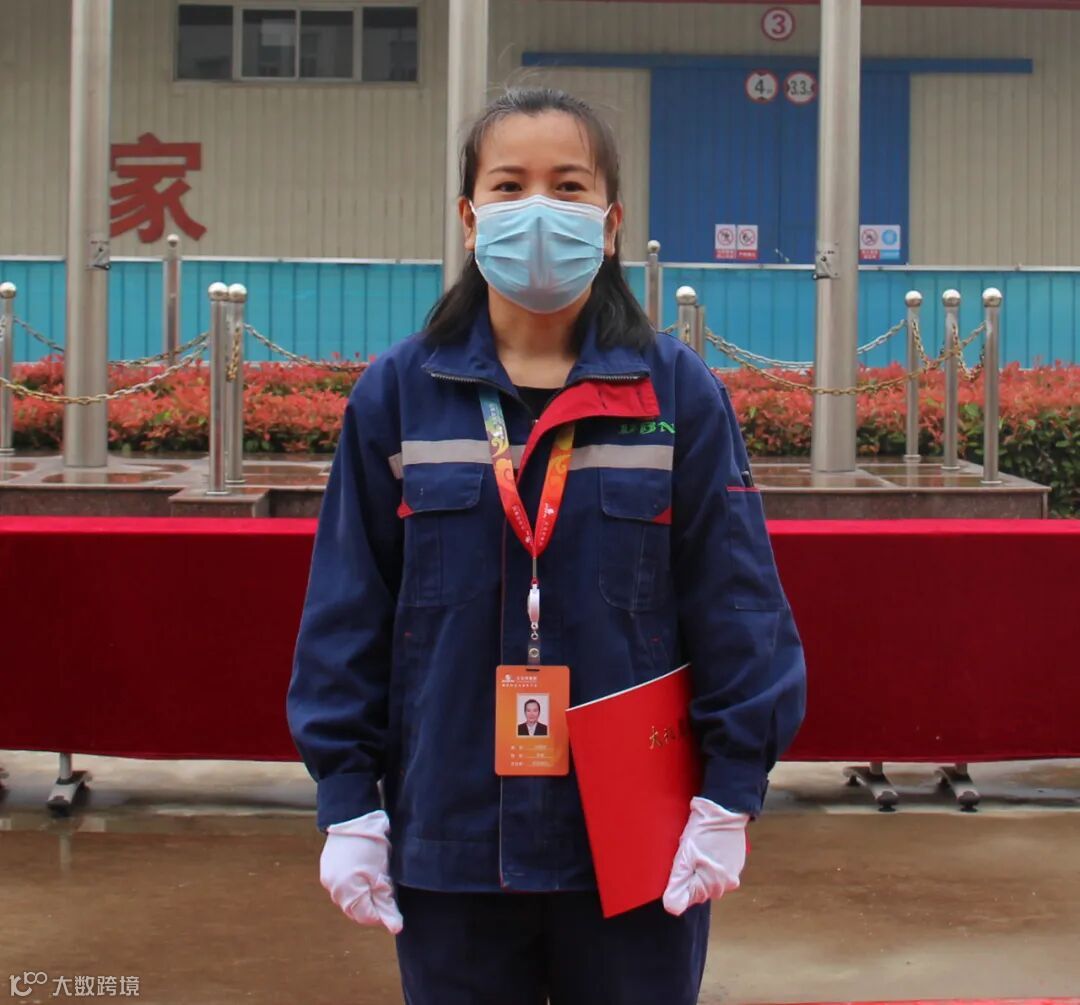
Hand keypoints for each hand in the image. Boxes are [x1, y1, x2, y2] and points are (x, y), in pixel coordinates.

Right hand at [320, 809, 403, 933]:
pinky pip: (343, 887)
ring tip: (375, 876)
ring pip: (349, 899)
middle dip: (373, 903)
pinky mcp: (327, 871)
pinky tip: (364, 872)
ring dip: (364, 894)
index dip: (383, 912)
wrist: (353, 816)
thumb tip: (396, 928)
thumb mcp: (383, 873)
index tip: (393, 901)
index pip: (367, 916)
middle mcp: (333, 888)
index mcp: (347, 890)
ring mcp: (328, 879)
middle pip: (357, 910)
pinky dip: (355, 885)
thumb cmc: (372, 843)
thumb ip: (387, 902)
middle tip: (386, 887)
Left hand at [662, 797, 749, 916]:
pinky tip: (707, 847)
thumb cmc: (702, 832)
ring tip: (698, 848)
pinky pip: (719, 870)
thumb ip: (678, 884)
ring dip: (701, 869)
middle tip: (687, 854)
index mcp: (712, 885)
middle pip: (699, 889)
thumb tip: (671, 908)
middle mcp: (726, 885)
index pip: (688, 897)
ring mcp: (733, 874)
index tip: (680, 864)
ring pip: (709, 879)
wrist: (725, 810)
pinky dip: (711, 862)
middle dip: (690, 875)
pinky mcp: (736, 863)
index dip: (679, 881)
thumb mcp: (684, 856)